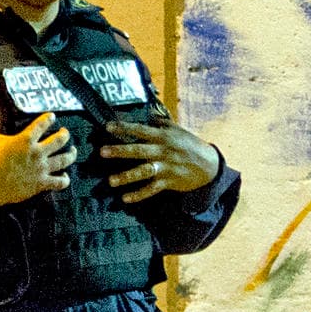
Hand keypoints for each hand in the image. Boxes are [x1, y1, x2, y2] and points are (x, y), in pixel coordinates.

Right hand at [0, 110, 76, 205]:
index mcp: (25, 140)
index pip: (42, 124)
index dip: (49, 118)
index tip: (52, 116)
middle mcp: (37, 152)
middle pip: (59, 140)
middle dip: (65, 135)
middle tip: (65, 132)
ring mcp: (41, 168)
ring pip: (64, 159)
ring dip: (71, 154)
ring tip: (73, 151)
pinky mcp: (41, 183)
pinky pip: (59, 182)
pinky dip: (64, 180)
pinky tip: (65, 177)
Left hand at [104, 118, 220, 201]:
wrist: (209, 165)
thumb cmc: (190, 145)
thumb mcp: (177, 130)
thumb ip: (161, 122)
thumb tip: (148, 113)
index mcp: (163, 136)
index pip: (140, 130)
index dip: (124, 128)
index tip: (107, 127)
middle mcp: (163, 151)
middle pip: (139, 150)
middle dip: (120, 151)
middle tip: (102, 152)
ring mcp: (166, 167)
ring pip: (144, 171)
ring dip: (126, 176)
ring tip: (110, 181)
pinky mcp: (169, 182)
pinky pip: (152, 189)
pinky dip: (139, 194)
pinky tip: (125, 198)